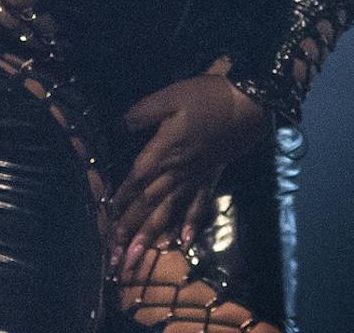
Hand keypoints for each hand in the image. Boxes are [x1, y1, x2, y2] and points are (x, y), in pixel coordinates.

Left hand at [108, 57, 270, 275]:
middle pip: (148, 203)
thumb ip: (142, 113)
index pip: (136, 180)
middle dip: (129, 228)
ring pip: (168, 210)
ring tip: (135, 258)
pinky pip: (198, 205)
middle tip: (113, 255)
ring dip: (150, 235)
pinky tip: (182, 243)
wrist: (249, 105)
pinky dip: (189, 224)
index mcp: (164, 150)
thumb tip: (119, 126)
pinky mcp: (210, 177)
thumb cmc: (208, 97)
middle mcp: (177, 170)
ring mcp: (194, 177)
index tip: (104, 219)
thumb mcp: (171, 96)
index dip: (120, 199)